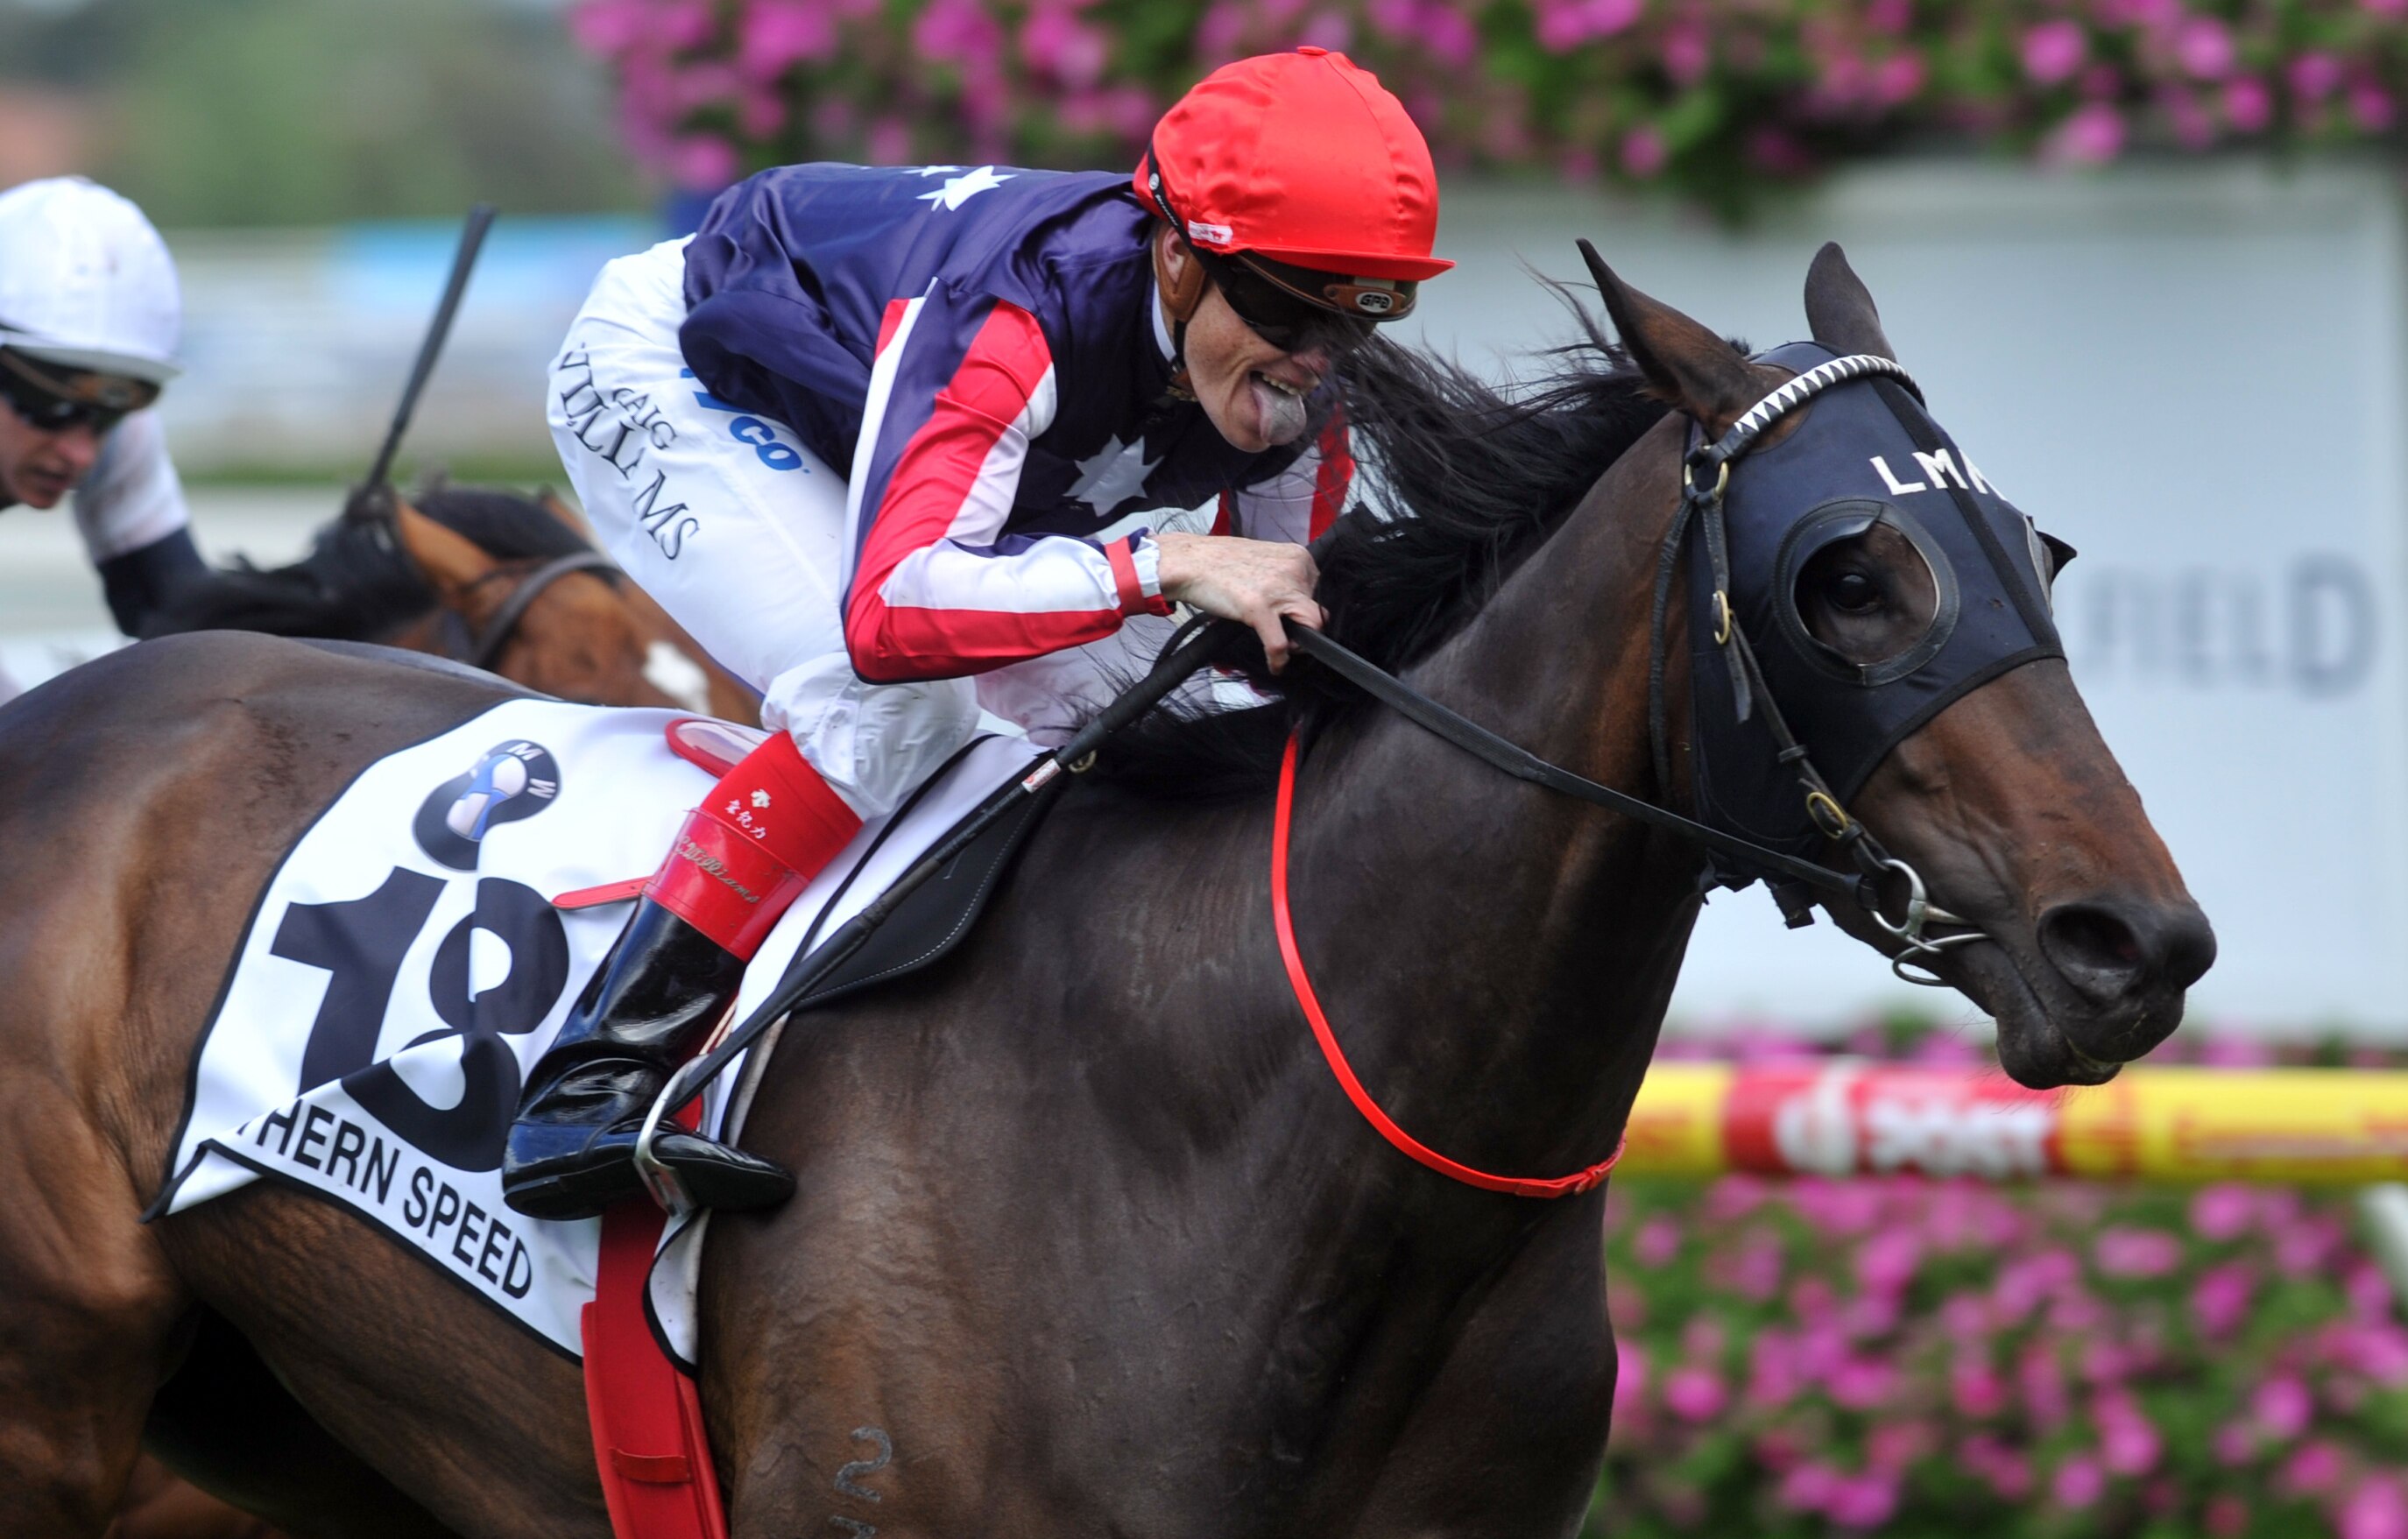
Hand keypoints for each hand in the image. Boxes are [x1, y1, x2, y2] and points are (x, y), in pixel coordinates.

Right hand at [1152, 532, 1323, 670]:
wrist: (1189, 562)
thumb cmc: (1221, 564)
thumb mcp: (1265, 562)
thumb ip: (1286, 578)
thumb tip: (1300, 606)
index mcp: (1298, 556)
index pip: (1318, 592)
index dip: (1304, 610)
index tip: (1290, 619)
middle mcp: (1293, 569)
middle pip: (1318, 612)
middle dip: (1305, 629)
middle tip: (1286, 635)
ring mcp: (1277, 588)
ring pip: (1310, 627)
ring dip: (1297, 645)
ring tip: (1281, 649)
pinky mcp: (1259, 607)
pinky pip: (1280, 644)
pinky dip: (1278, 660)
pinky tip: (1274, 665)